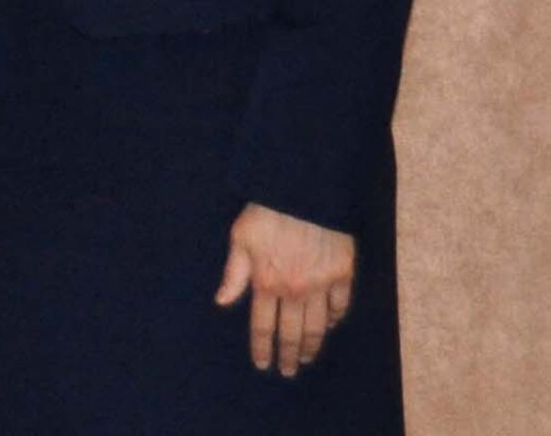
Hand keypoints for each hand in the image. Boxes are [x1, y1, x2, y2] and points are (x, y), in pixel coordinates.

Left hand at [214, 202, 354, 375]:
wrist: (304, 192)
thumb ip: (233, 274)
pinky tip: (330, 326)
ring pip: (317, 326)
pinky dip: (335, 319)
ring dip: (312, 345)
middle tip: (288, 371)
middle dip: (288, 355)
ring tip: (307, 358)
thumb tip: (221, 302)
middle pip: (292, 333)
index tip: (263, 364)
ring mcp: (321, 284)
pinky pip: (341, 306)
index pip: (262, 325)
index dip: (262, 347)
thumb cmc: (266, 212)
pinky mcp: (343, 274)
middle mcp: (294, 290)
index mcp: (266, 282)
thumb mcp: (240, 239)